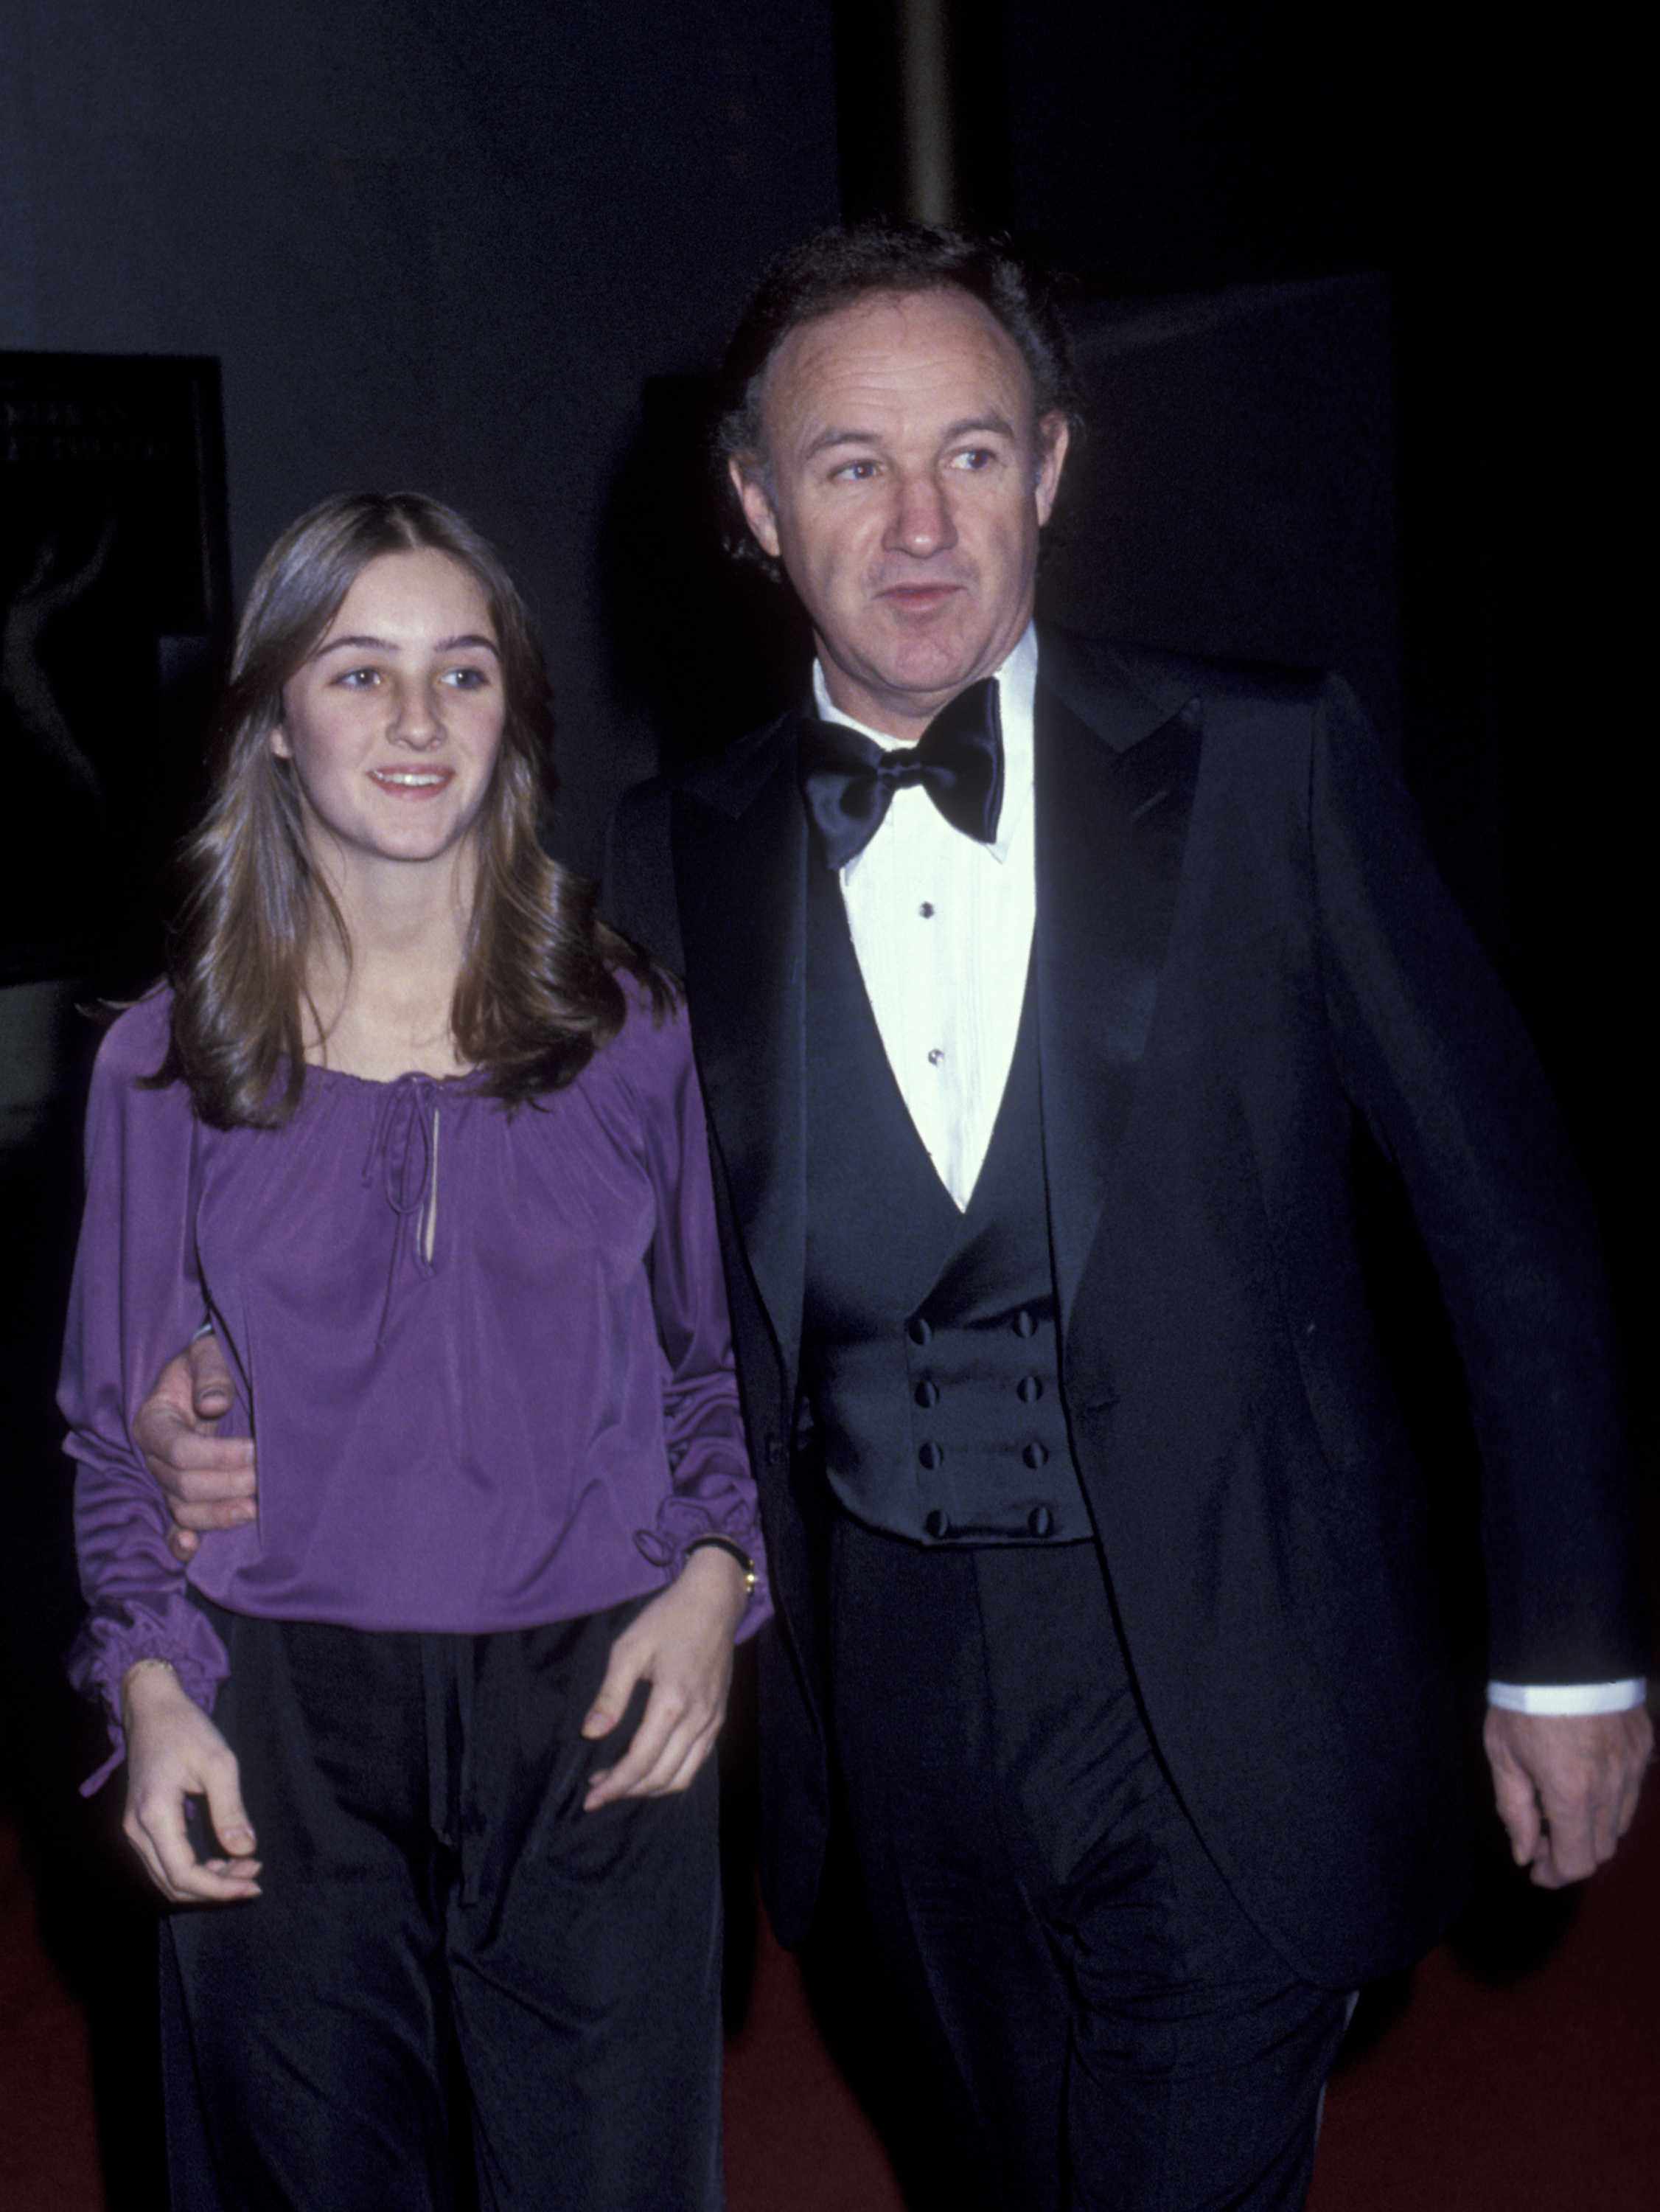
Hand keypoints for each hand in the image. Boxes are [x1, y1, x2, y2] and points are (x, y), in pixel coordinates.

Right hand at [121, 1664, 260, 1904]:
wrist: (152, 1709)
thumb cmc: (186, 1729)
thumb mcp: (218, 1761)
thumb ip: (231, 1808)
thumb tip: (246, 1851)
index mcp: (154, 1815)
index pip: (184, 1874)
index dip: (220, 1889)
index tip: (256, 1884)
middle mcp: (136, 1830)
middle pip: (174, 1884)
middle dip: (217, 1888)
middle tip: (255, 1873)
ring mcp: (134, 1830)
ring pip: (167, 1878)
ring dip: (206, 1882)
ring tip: (245, 1867)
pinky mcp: (140, 1826)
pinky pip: (164, 1863)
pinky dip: (193, 1870)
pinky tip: (222, 1859)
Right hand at [134, 1336, 256, 1562]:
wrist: (207, 1377)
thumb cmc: (207, 1363)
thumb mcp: (207, 1353)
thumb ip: (211, 1372)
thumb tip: (215, 1404)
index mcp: (154, 1421)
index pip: (179, 1450)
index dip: (218, 1456)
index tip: (256, 1449)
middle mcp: (153, 1456)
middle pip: (183, 1485)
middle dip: (228, 1485)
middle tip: (267, 1477)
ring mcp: (165, 1480)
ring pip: (184, 1511)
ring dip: (220, 1515)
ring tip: (257, 1509)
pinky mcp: (181, 1495)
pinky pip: (175, 1525)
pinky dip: (182, 1542)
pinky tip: (197, 1550)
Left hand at [580, 1548, 748, 1810]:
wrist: (715, 1602)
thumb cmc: (668, 1620)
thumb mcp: (629, 1648)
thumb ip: (610, 1694)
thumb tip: (590, 1734)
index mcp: (672, 1701)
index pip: (641, 1761)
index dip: (614, 1785)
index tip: (590, 1798)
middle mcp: (698, 1718)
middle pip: (661, 1777)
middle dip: (627, 1791)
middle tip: (598, 1791)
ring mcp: (712, 1720)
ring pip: (682, 1777)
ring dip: (650, 1789)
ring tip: (621, 1784)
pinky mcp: (718, 1717)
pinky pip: (697, 1762)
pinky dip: (672, 1776)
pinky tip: (650, 1770)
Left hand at [1483, 1703, 1652, 1887]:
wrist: (1564, 1648)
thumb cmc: (1523, 1702)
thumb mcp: (1503, 1754)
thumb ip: (1515, 1809)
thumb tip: (1525, 1854)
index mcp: (1571, 1794)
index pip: (1577, 1862)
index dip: (1556, 1874)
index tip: (1536, 1868)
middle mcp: (1610, 1788)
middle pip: (1602, 1848)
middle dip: (1572, 1853)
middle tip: (1543, 1838)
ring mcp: (1633, 1767)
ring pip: (1620, 1823)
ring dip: (1593, 1828)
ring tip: (1561, 1808)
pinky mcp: (1643, 1747)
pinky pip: (1632, 1790)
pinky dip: (1611, 1800)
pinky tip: (1586, 1780)